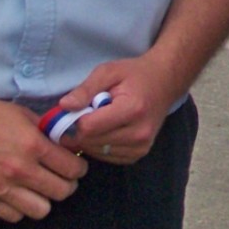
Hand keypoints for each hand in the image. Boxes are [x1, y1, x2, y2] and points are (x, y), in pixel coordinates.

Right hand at [0, 93, 85, 222]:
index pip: (72, 168)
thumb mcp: (22, 114)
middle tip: (63, 178)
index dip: (79, 168)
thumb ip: (45, 131)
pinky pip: (14, 216)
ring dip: (45, 200)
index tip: (76, 167)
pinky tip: (20, 195)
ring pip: (41, 210)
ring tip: (41, 189)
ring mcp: (1, 188)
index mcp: (33, 146)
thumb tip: (64, 141)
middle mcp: (20, 170)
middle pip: (62, 192)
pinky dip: (21, 208)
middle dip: (67, 185)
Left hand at [58, 55, 174, 164]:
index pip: (89, 127)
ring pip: (96, 152)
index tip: (76, 108)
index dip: (75, 119)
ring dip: (89, 139)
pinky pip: (106, 157)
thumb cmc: (135, 74)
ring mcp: (141, 147)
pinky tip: (106, 130)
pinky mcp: (139, 155)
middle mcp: (139, 133)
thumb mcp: (108, 71)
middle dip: (80, 129)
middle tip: (85, 113)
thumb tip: (63, 107)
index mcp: (132, 109)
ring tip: (98, 120)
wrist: (165, 82)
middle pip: (90, 142)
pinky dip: (99, 145)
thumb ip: (85, 89)